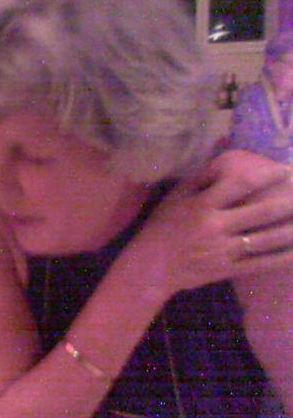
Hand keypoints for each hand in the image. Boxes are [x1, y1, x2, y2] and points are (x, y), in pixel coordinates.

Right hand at [129, 150, 292, 296]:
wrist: (151, 266)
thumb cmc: (162, 227)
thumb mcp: (174, 198)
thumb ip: (199, 179)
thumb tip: (223, 159)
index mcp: (202, 205)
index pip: (241, 184)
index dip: (267, 175)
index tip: (284, 170)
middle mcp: (216, 226)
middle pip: (263, 212)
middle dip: (290, 202)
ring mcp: (224, 250)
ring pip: (268, 238)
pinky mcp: (228, 270)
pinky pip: (262, 263)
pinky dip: (284, 257)